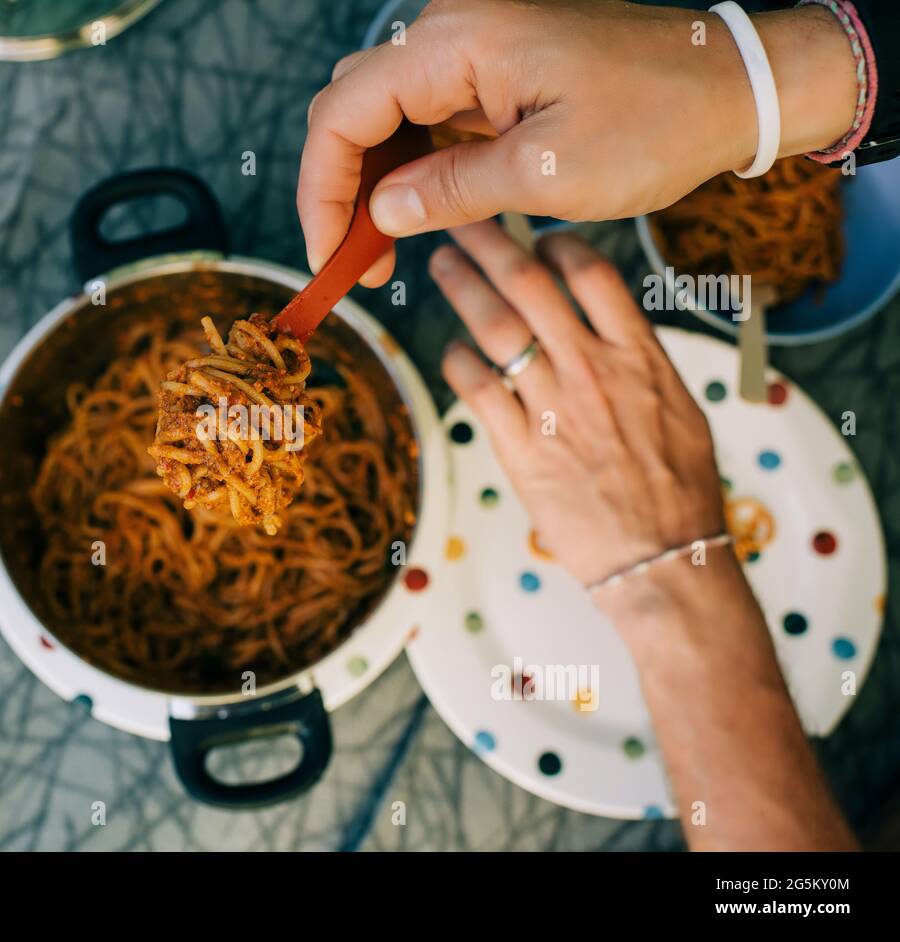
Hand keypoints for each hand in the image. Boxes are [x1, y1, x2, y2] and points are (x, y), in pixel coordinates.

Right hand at [300, 0, 857, 284]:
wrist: (731, 87)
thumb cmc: (658, 120)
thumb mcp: (547, 174)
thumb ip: (450, 192)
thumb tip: (380, 214)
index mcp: (458, 41)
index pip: (344, 113)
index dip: (322, 192)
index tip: (329, 257)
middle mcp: (453, 31)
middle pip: (351, 109)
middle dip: (341, 191)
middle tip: (358, 264)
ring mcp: (471, 48)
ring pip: (381, 116)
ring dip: (373, 185)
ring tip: (383, 251)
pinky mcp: (490, 72)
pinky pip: (423, 118)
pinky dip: (408, 169)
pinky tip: (417, 215)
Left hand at [434, 223, 724, 589]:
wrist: (663, 556)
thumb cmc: (677, 488)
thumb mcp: (680, 407)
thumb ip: (640, 360)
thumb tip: (613, 326)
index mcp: (638, 356)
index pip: (592, 274)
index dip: (556, 243)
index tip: (536, 234)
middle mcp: (593, 371)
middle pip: (530, 286)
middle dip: (489, 244)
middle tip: (462, 222)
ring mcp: (553, 408)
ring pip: (495, 328)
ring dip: (463, 288)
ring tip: (442, 265)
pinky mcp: (521, 450)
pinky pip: (477, 390)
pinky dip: (458, 360)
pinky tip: (452, 349)